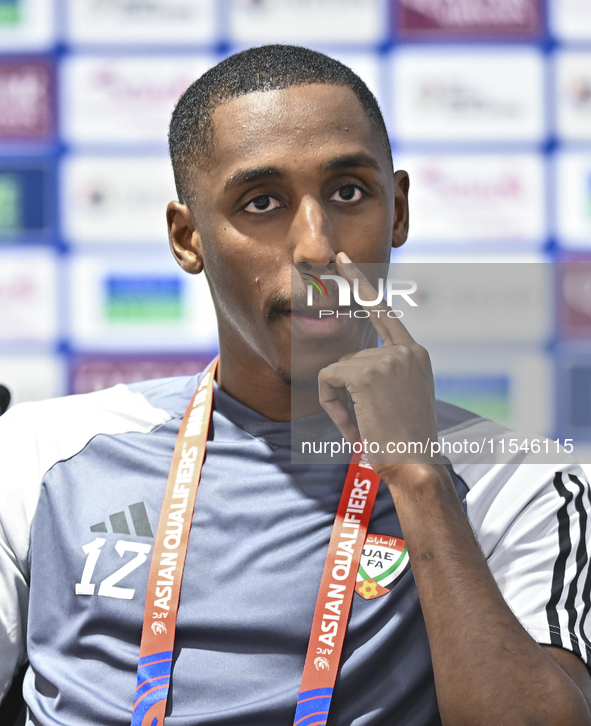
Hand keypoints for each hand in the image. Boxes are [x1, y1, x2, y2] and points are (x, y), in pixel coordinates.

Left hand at [317, 252, 440, 483]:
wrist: (415, 465)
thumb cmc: (405, 441)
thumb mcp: (403, 398)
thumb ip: (384, 374)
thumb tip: (346, 369)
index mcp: (415, 354)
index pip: (383, 311)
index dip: (360, 285)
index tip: (343, 260)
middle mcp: (405, 350)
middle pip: (350, 354)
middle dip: (344, 387)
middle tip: (356, 410)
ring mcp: (388, 359)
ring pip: (337, 368)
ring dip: (338, 399)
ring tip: (360, 426)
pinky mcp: (367, 374)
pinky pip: (329, 379)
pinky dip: (330, 403)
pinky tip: (351, 425)